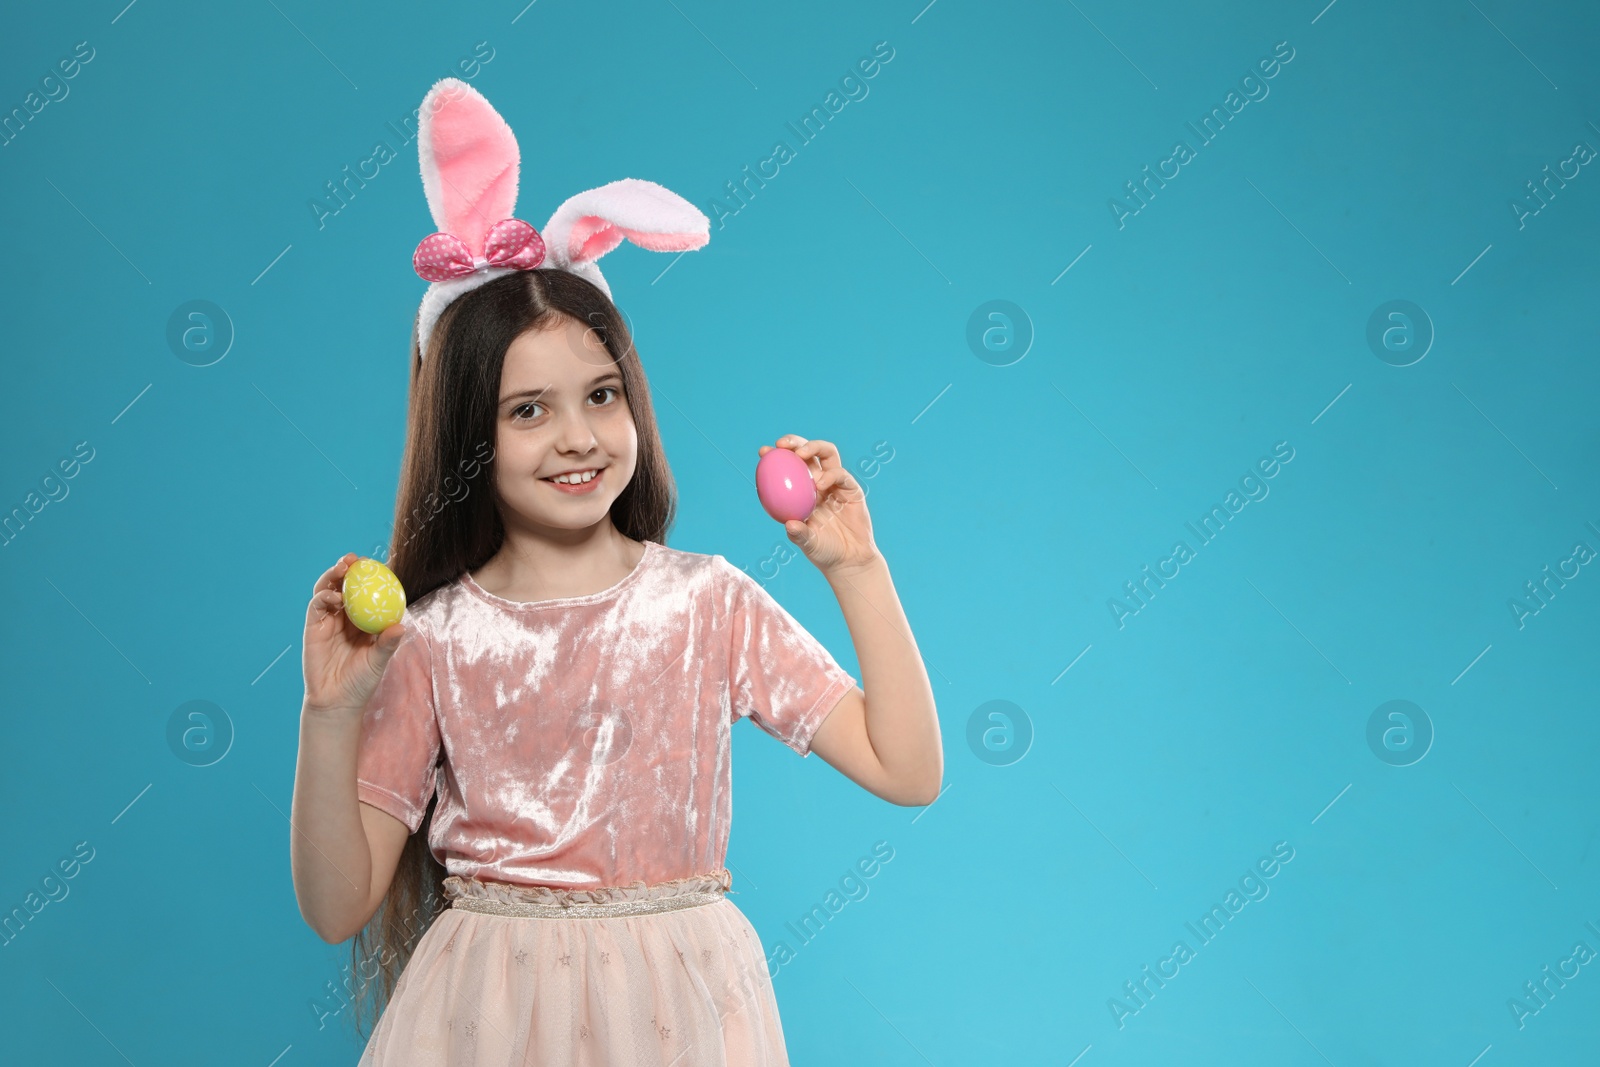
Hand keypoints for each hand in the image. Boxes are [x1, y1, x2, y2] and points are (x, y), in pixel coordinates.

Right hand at [302, 553, 407, 716]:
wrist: (336, 701)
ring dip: (333, 577)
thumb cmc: (361, 682)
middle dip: (347, 569)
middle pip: (344, 585)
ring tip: (342, 569)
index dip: (369, 576)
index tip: (376, 563)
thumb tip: (400, 627)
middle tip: (354, 559)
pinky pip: (317, 606)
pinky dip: (324, 596)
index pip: (365, 592)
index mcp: (364, 620)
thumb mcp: (378, 661)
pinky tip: (334, 597)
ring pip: (328, 590)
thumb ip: (387, 644)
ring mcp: (328, 621)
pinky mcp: (313, 628)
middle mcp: (345, 617)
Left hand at [758, 435, 880, 577]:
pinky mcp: (851, 488)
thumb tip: (789, 524)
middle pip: (807, 452)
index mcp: (802, 491)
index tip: (763, 451)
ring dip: (813, 447)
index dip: (776, 456)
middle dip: (794, 442)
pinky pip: (841, 474)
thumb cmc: (824, 552)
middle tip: (782, 444)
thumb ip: (799, 534)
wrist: (850, 559)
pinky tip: (821, 484)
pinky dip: (831, 475)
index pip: (787, 467)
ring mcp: (836, 483)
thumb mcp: (808, 544)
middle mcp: (818, 482)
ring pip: (826, 453)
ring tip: (801, 454)